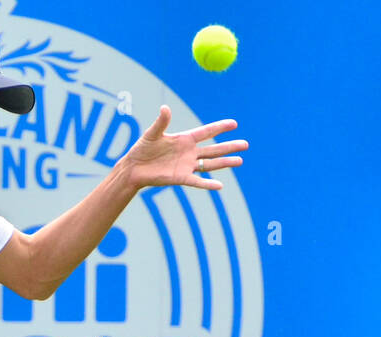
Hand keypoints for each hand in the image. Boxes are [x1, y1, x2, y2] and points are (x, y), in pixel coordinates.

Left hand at [121, 105, 246, 190]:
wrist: (134, 168)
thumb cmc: (142, 148)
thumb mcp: (152, 134)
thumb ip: (161, 122)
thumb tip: (165, 108)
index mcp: (185, 139)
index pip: (206, 132)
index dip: (220, 127)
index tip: (234, 124)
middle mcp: (189, 152)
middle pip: (214, 149)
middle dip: (229, 146)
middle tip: (246, 144)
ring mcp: (187, 166)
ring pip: (210, 164)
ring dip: (225, 163)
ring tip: (240, 160)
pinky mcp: (181, 178)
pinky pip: (198, 181)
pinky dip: (208, 184)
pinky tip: (220, 185)